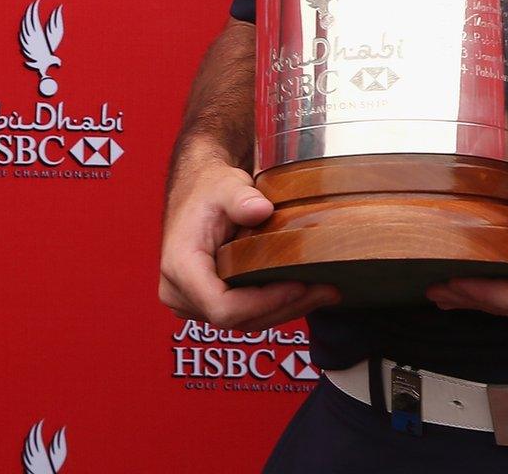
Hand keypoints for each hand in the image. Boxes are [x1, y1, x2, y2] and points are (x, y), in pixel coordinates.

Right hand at [158, 147, 339, 330]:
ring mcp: (192, 302)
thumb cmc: (210, 189)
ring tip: (325, 291)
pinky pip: (244, 313)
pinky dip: (275, 304)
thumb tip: (261, 209)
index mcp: (180, 268)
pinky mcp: (208, 302)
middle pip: (237, 319)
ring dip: (286, 309)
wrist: (198, 192)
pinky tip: (305, 290)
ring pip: (244, 321)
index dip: (264, 303)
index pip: (223, 307)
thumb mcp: (225, 186)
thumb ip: (241, 198)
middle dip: (285, 307)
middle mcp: (180, 293)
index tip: (299, 286)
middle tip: (327, 290)